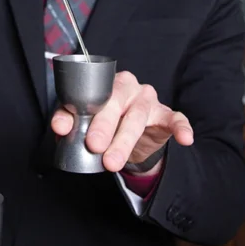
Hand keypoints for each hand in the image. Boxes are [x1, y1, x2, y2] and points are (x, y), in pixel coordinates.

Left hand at [51, 70, 193, 172]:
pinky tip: (185, 138)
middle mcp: (129, 87)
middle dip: (104, 126)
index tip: (65, 128)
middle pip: (116, 103)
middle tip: (93, 146)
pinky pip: (176, 119)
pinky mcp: (165, 116)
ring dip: (124, 140)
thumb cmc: (106, 122)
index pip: (92, 93)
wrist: (132, 137)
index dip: (80, 110)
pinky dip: (181, 127)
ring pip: (137, 117)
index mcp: (107, 83)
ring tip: (112, 162)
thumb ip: (71, 120)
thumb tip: (59, 127)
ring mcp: (148, 100)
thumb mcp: (86, 121)